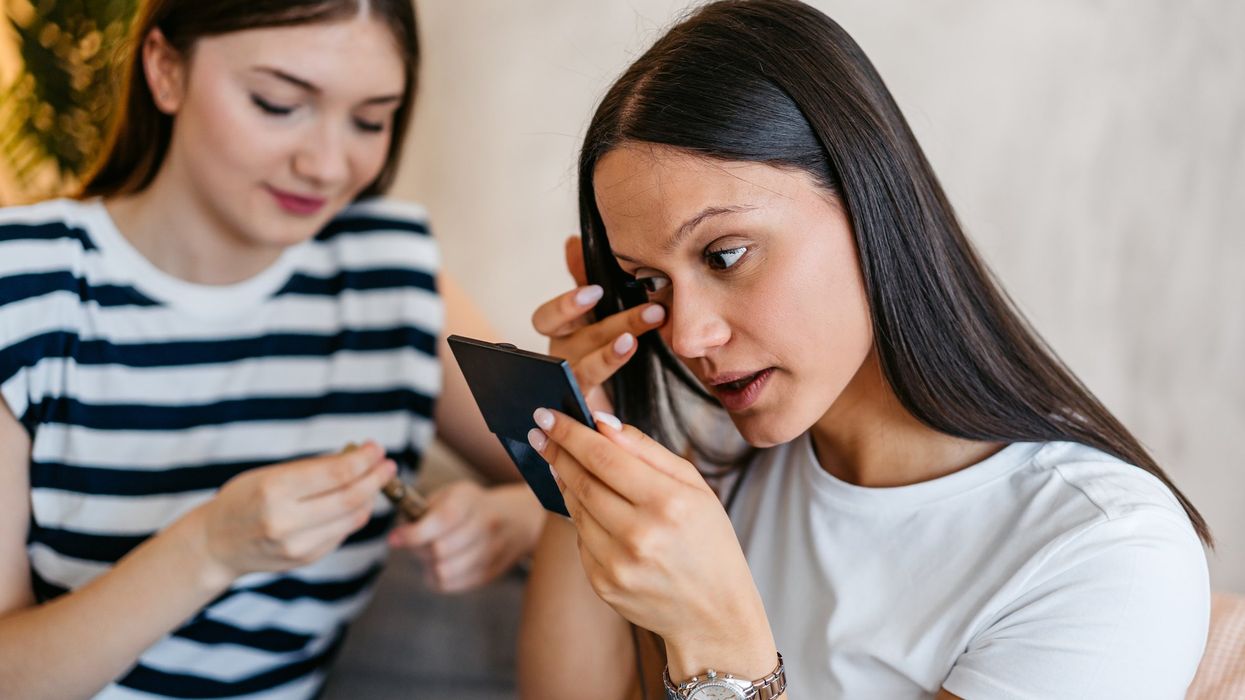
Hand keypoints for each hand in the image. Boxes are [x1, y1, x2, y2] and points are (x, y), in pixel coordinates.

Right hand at [184, 442, 395, 586]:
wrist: (216, 544)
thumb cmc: (244, 499)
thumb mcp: (270, 474)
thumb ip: (312, 469)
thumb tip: (357, 457)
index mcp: (274, 491)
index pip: (335, 474)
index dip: (363, 460)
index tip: (377, 448)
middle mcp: (286, 521)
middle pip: (350, 498)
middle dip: (376, 478)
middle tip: (388, 465)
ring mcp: (297, 546)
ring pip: (351, 518)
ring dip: (369, 497)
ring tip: (376, 480)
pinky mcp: (306, 559)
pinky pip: (342, 533)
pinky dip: (354, 515)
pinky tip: (356, 502)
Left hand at [387, 481, 543, 592]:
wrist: (516, 520)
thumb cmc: (471, 506)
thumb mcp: (450, 494)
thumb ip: (424, 510)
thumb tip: (399, 534)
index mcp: (470, 501)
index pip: (441, 521)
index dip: (413, 534)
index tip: (394, 538)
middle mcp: (485, 525)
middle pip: (439, 550)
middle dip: (418, 550)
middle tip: (413, 544)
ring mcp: (490, 552)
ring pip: (444, 571)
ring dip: (428, 566)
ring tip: (428, 555)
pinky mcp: (488, 574)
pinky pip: (451, 584)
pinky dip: (438, 577)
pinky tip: (439, 565)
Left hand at [527, 409, 775, 668]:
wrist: (714, 615)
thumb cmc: (708, 542)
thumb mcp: (694, 487)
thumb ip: (647, 450)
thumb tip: (602, 423)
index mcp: (668, 503)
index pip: (603, 457)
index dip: (570, 433)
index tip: (546, 414)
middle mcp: (640, 535)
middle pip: (581, 481)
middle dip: (556, 452)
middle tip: (539, 431)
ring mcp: (618, 564)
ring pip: (575, 508)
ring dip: (564, 481)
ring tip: (561, 463)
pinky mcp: (603, 584)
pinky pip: (580, 539)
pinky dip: (581, 517)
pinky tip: (589, 506)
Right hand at [530, 236, 665, 412]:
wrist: (595, 407)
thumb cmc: (594, 348)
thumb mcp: (593, 313)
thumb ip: (582, 278)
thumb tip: (572, 242)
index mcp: (562, 332)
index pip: (548, 318)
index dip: (567, 306)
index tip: (594, 292)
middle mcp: (560, 357)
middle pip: (579, 339)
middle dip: (618, 324)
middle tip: (653, 312)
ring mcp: (569, 386)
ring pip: (586, 370)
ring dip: (611, 357)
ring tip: (634, 343)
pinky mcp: (584, 412)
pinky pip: (591, 411)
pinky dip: (601, 410)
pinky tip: (621, 400)